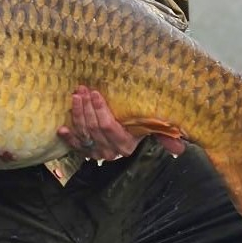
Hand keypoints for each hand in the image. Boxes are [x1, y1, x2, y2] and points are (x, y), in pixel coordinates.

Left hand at [58, 86, 183, 162]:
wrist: (131, 137)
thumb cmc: (142, 126)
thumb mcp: (154, 128)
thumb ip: (164, 135)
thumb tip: (180, 149)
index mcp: (126, 144)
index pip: (109, 127)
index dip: (100, 110)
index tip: (95, 93)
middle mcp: (111, 151)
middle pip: (93, 128)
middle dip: (86, 108)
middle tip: (81, 90)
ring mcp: (98, 152)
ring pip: (84, 133)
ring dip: (77, 114)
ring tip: (75, 97)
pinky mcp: (87, 152)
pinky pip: (76, 146)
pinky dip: (68, 138)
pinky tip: (61, 129)